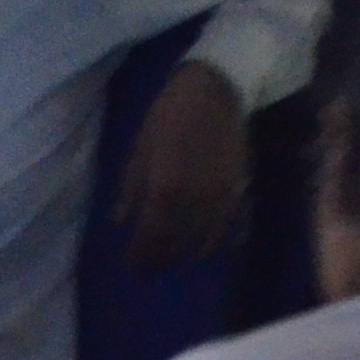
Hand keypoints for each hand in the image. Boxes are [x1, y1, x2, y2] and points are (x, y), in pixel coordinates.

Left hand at [113, 61, 251, 270]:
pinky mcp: (240, 192)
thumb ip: (130, 190)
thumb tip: (119, 222)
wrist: (216, 91)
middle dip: (160, 261)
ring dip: (186, 255)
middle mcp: (194, 205)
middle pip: (176, 247)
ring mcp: (220, 201)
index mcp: (164, 193)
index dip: (140, 258)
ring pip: (204, 243)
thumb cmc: (170, 115)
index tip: (132, 267)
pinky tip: (208, 246)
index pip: (150, 241)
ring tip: (174, 257)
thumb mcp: (140, 149)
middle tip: (149, 268)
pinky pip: (229, 229)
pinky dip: (217, 242)